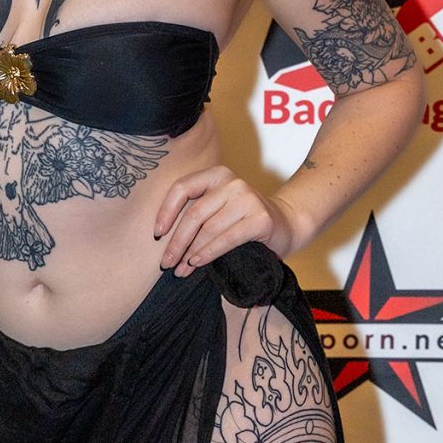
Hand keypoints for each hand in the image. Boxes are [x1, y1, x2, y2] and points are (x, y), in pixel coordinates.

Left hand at [154, 166, 294, 275]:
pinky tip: (198, 263)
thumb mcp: (218, 207)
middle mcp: (232, 182)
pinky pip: (226, 239)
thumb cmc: (244, 219)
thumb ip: (196, 212)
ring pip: (208, 229)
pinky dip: (209, 253)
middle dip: (176, 241)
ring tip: (181, 269)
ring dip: (191, 252)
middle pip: (194, 213)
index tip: (156, 234)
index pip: (182, 188)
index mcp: (216, 174)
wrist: (286, 223)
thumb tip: (163, 237)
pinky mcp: (260, 219)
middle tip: (166, 262)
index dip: (166, 211)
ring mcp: (248, 199)